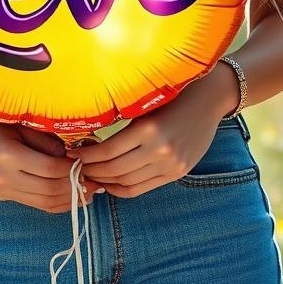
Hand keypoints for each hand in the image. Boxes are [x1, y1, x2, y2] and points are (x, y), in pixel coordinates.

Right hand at [0, 95, 105, 213]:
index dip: (75, 169)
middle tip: (98, 183)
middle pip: (49, 191)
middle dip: (76, 189)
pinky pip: (31, 201)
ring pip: (42, 202)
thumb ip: (45, 140)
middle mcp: (1, 177)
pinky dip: (52, 201)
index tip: (93, 164)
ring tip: (88, 192)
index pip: (52, 169)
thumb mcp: (19, 120)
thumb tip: (71, 155)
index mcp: (8, 155)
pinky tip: (67, 194)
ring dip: (67, 200)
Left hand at [66, 76, 225, 198]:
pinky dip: (122, 189)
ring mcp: (170, 164)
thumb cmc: (174, 94)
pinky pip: (143, 188)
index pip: (108, 151)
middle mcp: (160, 150)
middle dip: (91, 170)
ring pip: (127, 181)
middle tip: (75, 167)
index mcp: (149, 128)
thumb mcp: (147, 104)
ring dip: (105, 181)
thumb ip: (125, 123)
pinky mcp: (177, 173)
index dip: (87, 156)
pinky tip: (110, 184)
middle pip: (115, 170)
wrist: (210, 99)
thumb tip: (91, 137)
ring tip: (90, 174)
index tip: (72, 154)